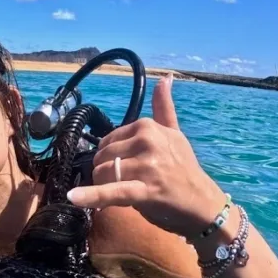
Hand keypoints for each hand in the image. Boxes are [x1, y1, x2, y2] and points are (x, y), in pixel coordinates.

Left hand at [67, 75, 223, 237]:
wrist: (202, 201)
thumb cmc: (183, 167)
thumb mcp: (174, 133)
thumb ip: (164, 108)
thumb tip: (165, 77)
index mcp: (148, 126)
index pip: (107, 141)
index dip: (110, 157)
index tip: (127, 166)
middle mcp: (147, 141)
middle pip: (101, 158)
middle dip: (107, 173)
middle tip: (129, 182)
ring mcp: (147, 166)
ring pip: (102, 174)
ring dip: (105, 188)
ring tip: (127, 192)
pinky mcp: (145, 190)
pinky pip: (112, 192)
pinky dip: (91, 196)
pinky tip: (74, 198)